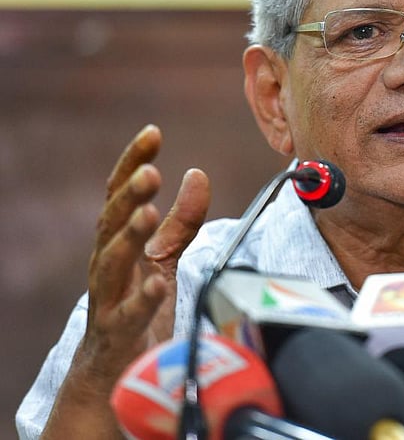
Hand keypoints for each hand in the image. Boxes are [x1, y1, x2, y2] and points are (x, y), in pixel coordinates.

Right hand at [77, 124, 209, 392]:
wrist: (112, 371)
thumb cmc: (136, 306)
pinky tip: (158, 285)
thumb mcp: (163, 257)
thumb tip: (197, 173)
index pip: (119, 194)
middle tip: (151, 170)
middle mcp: (106, 264)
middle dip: (130, 194)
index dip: (132, 162)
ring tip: (149, 212)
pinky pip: (128, 315)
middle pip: (111, 222)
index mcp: (118, 241)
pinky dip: (143, 299)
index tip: (153, 132)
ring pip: (112, 262)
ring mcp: (108, 299)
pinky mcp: (118, 334)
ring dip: (130, 235)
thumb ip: (181, 220)